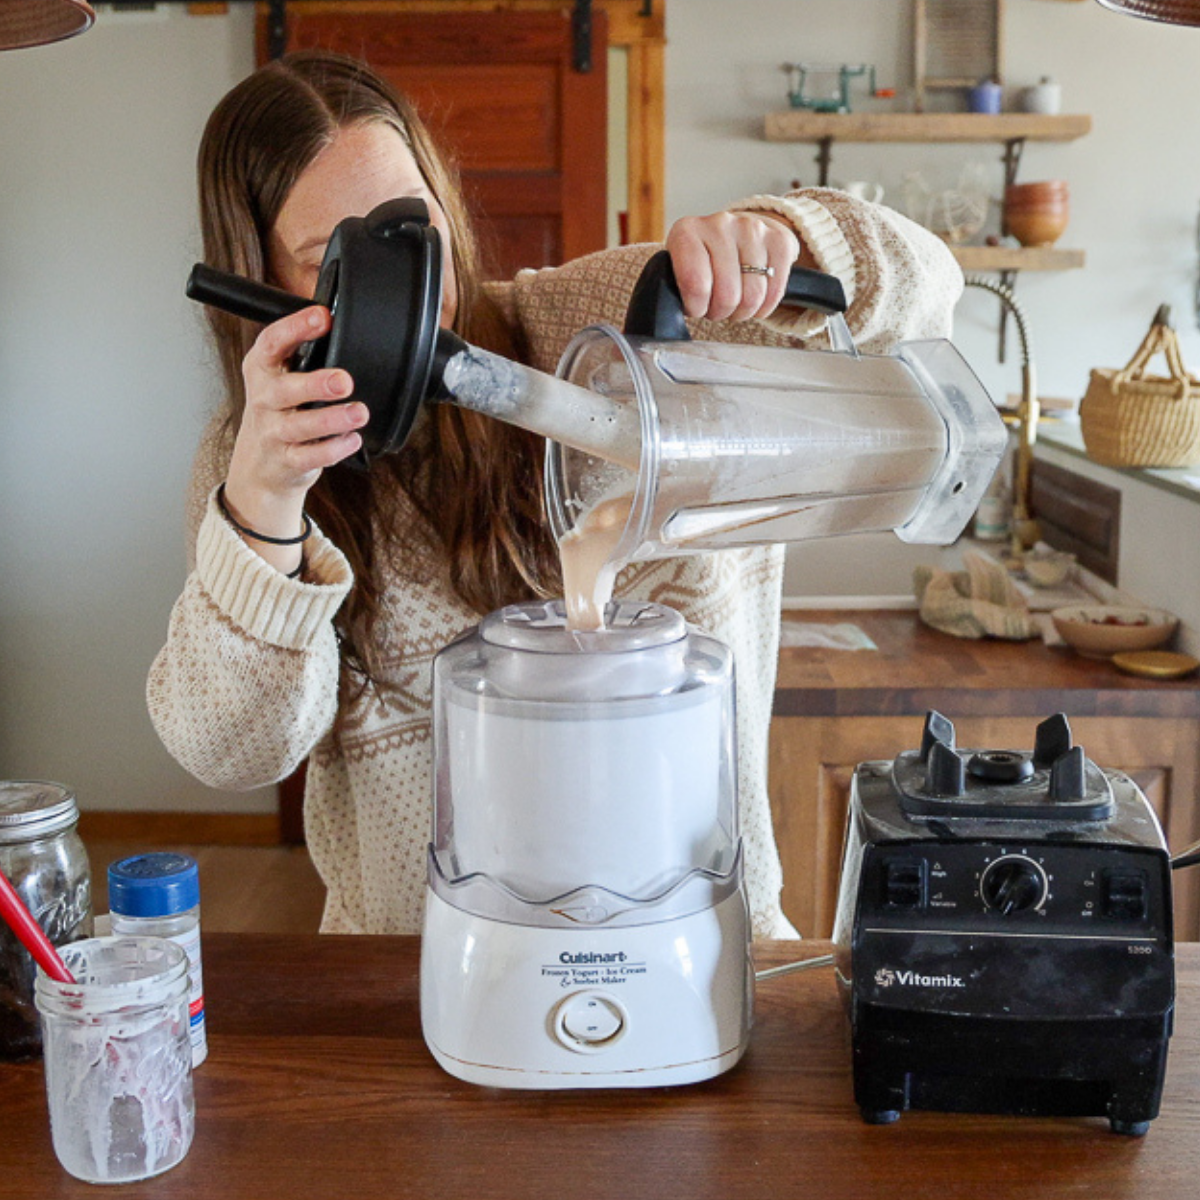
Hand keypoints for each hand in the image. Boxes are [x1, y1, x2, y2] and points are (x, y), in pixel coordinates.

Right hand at [223, 305, 368, 563]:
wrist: (261, 464)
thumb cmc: (280, 410)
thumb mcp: (281, 375)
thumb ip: (305, 352)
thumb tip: (341, 321)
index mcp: (262, 368)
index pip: (273, 342)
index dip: (296, 328)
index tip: (322, 317)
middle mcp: (264, 399)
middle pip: (286, 389)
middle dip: (316, 384)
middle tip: (345, 381)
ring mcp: (273, 432)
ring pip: (300, 426)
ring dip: (332, 419)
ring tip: (359, 413)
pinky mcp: (288, 461)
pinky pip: (311, 456)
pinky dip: (334, 449)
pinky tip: (352, 439)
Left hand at [665, 211, 802, 322]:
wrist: (738, 232)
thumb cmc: (704, 261)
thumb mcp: (679, 268)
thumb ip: (674, 288)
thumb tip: (673, 316)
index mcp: (687, 231)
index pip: (696, 284)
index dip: (698, 307)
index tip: (697, 307)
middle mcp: (720, 224)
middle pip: (727, 295)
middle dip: (721, 311)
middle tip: (717, 307)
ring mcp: (753, 229)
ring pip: (752, 297)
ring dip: (743, 311)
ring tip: (735, 303)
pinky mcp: (779, 239)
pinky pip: (774, 292)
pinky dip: (764, 306)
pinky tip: (755, 299)